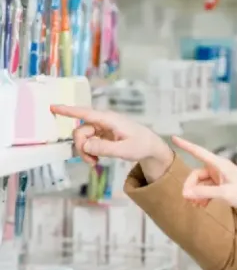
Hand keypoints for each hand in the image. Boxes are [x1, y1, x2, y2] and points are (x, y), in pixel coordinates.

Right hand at [51, 105, 172, 181]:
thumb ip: (105, 148)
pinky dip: (89, 152)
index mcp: (109, 119)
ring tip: (94, 162)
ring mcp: (101, 127)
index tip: (52, 107)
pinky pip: (88, 142)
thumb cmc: (141, 145)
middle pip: (80, 131)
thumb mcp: (125, 150)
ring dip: (85, 151)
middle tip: (91, 162)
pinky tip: (96, 159)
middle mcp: (102, 121)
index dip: (68, 111)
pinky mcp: (101, 134)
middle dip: (81, 147)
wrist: (150, 146)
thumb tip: (85, 146)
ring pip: (83, 138)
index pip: (85, 113)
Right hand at [173, 136, 236, 222]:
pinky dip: (204, 196)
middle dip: (191, 186)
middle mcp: (219, 168)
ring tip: (195, 205)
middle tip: (188, 199)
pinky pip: (209, 189)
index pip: (198, 152)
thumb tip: (185, 193)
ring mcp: (222, 178)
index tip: (173, 138)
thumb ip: (203, 193)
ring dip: (197, 193)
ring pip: (202, 183)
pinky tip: (203, 205)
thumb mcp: (224, 194)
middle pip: (197, 174)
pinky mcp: (225, 187)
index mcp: (219, 164)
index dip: (186, 145)